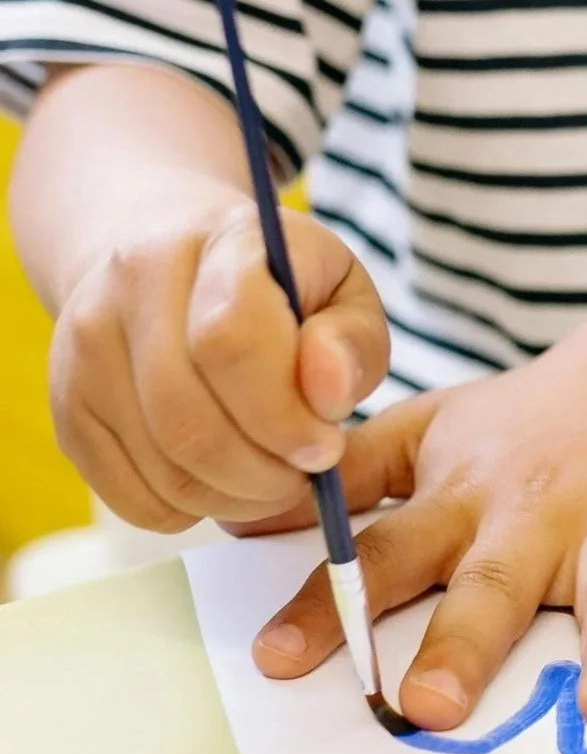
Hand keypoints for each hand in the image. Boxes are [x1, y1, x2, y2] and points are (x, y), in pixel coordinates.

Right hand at [48, 194, 390, 530]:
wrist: (164, 255)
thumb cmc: (274, 287)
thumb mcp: (340, 291)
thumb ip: (351, 340)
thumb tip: (326, 391)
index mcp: (214, 241)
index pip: (231, 342)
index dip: (285, 416)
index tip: (324, 444)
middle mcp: (131, 283)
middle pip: (189, 421)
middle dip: (263, 477)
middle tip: (300, 478)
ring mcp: (85, 347)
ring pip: (162, 468)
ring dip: (233, 500)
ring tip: (269, 482)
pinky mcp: (69, 408)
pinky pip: (132, 498)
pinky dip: (188, 512)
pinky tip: (218, 482)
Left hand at [248, 337, 586, 732]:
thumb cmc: (529, 424)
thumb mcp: (428, 435)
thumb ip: (346, 481)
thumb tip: (235, 509)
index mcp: (467, 501)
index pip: (384, 556)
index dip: (327, 605)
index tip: (279, 660)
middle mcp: (542, 516)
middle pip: (496, 584)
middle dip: (464, 644)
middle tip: (430, 707)